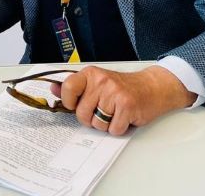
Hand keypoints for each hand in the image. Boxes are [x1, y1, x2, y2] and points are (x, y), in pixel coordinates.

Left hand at [49, 65, 195, 135]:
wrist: (151, 87)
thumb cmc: (122, 87)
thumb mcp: (97, 82)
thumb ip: (75, 87)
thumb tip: (53, 90)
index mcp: (90, 74)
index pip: (68, 88)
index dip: (69, 102)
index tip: (75, 104)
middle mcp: (101, 81)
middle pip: (82, 114)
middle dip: (91, 118)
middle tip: (103, 110)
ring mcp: (114, 93)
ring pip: (97, 124)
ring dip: (106, 124)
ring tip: (115, 112)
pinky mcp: (127, 106)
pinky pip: (113, 130)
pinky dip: (119, 129)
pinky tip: (124, 117)